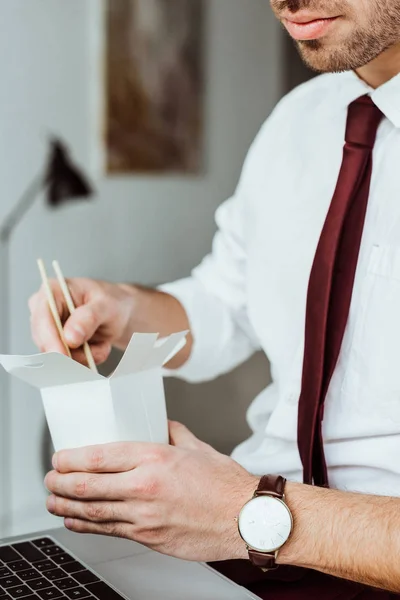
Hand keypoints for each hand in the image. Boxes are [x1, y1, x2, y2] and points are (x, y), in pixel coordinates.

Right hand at [29, 278, 136, 364]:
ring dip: (83, 356)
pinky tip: (96, 348)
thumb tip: (70, 337)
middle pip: (44, 340)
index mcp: (53, 290)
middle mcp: (45, 309)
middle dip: (73, 351)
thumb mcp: (107, 305)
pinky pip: (65, 362)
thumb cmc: (112, 302)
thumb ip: (89, 318)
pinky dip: (84, 360)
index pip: (43, 318)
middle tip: (99, 349)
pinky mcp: (55, 344)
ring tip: (102, 343)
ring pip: (56, 354)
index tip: (65, 355)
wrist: (120, 313)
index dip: (51, 339)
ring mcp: (48, 328)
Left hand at [44, 422, 257, 561]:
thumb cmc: (225, 484)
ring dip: (65, 506)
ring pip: (92, 512)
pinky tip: (74, 521)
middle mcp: (145, 486)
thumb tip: (158, 423)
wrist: (245, 517)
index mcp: (155, 458)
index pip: (100, 457)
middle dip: (60, 482)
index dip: (71, 458)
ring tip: (52, 500)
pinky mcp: (149, 537)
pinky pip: (109, 531)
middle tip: (50, 478)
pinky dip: (86, 526)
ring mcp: (145, 516)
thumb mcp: (197, 447)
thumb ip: (172, 431)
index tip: (60, 457)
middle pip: (87, 486)